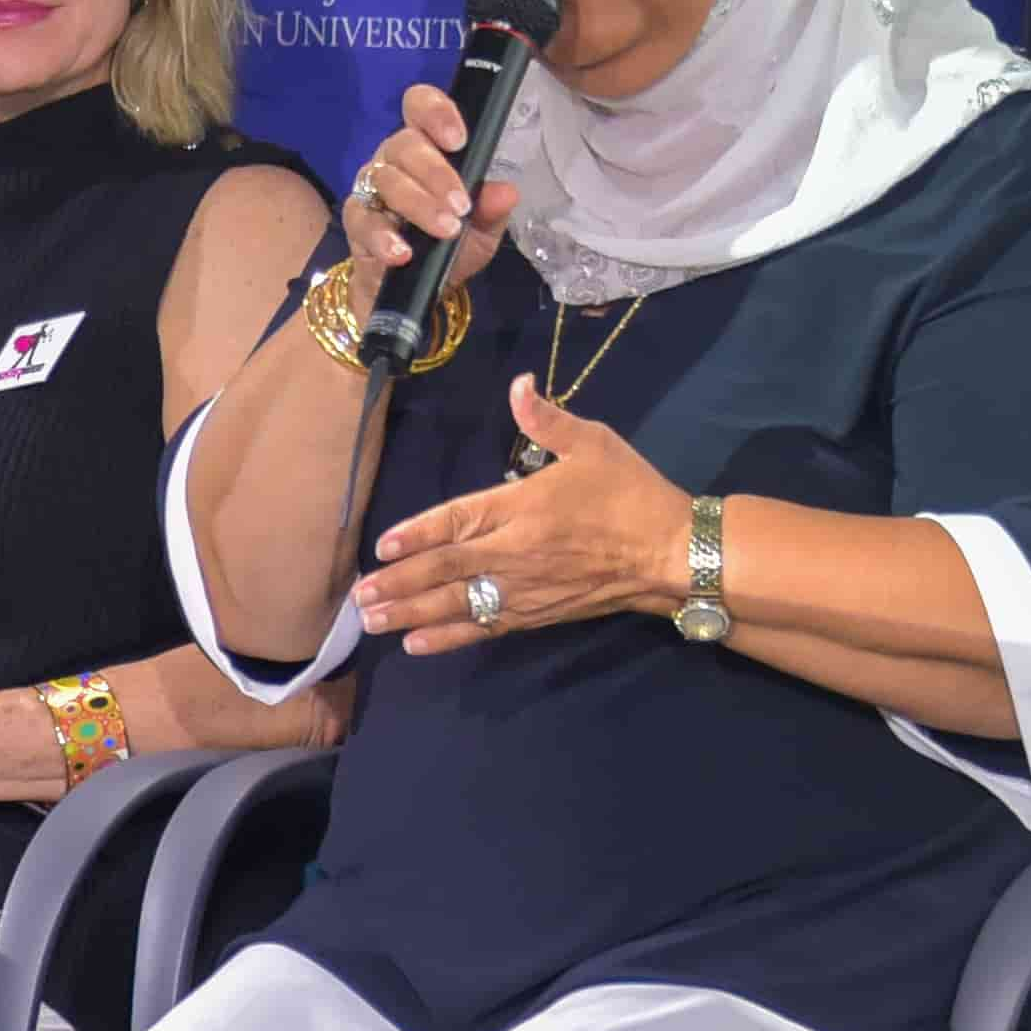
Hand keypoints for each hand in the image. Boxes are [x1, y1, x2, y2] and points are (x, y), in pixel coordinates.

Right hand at [342, 80, 522, 301]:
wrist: (416, 289)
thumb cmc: (448, 246)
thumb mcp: (481, 231)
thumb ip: (492, 211)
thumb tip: (505, 193)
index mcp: (427, 146)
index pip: (420, 108)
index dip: (435, 113)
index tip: (458, 141)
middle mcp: (395, 158)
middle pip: (405, 145)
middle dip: (436, 173)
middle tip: (460, 205)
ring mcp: (371, 187)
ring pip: (387, 180)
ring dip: (419, 205)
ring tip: (446, 230)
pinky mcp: (355, 219)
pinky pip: (363, 219)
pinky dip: (383, 236)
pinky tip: (403, 253)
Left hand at [356, 378, 693, 653]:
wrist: (672, 553)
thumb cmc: (631, 495)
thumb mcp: (593, 444)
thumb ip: (547, 420)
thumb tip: (519, 385)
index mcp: (519, 507)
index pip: (454, 520)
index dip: (414, 533)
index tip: (380, 546)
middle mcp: (512, 551)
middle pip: (443, 569)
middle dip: (397, 583)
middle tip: (358, 597)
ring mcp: (522, 588)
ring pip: (455, 603)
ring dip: (410, 613)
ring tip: (372, 622)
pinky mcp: (536, 614)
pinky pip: (484, 627)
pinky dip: (449, 637)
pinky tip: (418, 645)